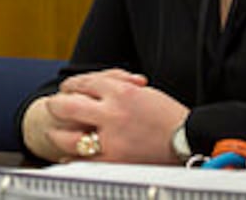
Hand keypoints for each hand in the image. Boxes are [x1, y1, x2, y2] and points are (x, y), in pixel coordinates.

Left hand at [37, 68, 184, 163]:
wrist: (191, 140)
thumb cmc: (170, 116)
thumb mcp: (143, 92)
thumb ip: (115, 89)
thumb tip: (88, 90)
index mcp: (122, 92)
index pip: (83, 82)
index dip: (71, 85)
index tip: (68, 89)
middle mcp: (113, 113)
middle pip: (66, 105)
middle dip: (56, 105)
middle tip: (54, 107)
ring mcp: (112, 139)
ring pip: (69, 135)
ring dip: (58, 132)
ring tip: (56, 132)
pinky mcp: (116, 161)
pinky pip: (83, 160)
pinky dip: (73, 157)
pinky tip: (69, 154)